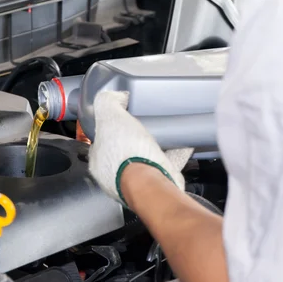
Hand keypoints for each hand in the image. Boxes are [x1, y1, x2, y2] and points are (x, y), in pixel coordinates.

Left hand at [88, 91, 191, 205]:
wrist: (150, 182)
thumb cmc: (125, 152)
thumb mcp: (108, 116)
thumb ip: (107, 103)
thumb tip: (116, 96)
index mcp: (99, 161)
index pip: (100, 141)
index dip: (108, 127)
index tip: (121, 116)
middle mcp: (115, 176)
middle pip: (123, 151)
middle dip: (132, 138)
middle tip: (143, 123)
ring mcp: (137, 184)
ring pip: (145, 160)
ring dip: (154, 147)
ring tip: (164, 131)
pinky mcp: (158, 184)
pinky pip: (169, 164)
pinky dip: (177, 152)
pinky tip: (184, 141)